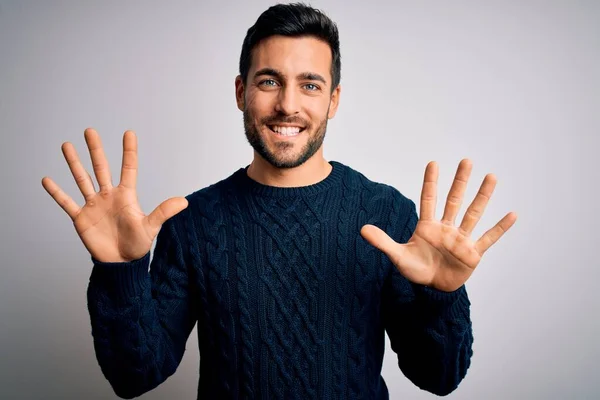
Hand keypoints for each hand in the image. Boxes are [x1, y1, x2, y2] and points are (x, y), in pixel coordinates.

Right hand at [42, 128, 187, 262]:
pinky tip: (47, 179)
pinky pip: (67, 203)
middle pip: (101, 168)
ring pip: (82, 179)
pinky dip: (57, 192)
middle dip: (95, 150)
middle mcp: (109, 196)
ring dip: (74, 163)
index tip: (129, 133)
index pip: (128, 168)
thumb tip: (184, 201)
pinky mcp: (81, 218)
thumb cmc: (137, 244)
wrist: (121, 262)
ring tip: (67, 145)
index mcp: (126, 195)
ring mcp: (94, 205)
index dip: (129, 151)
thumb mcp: (151, 227)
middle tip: (90, 130)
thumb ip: (164, 212)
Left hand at [361, 159, 516, 291]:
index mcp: (428, 226)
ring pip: (473, 213)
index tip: (433, 163)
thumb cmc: (416, 270)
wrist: (433, 289)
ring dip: (482, 196)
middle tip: (466, 160)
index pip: (429, 199)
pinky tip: (512, 214)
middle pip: (454, 200)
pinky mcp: (473, 253)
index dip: (431, 182)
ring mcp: (461, 239)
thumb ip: (383, 241)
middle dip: (460, 181)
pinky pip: (488, 238)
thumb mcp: (398, 256)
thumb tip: (362, 229)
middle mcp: (447, 228)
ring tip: (491, 176)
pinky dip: (500, 228)